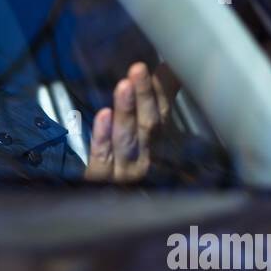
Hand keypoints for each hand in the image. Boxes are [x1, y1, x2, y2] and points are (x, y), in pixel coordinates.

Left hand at [85, 62, 170, 183]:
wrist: (106, 206)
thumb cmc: (127, 160)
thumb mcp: (144, 129)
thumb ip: (158, 97)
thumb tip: (170, 66)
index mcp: (156, 142)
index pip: (163, 112)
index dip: (160, 89)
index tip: (162, 64)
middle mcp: (145, 157)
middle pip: (148, 125)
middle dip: (144, 96)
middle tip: (139, 69)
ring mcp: (124, 171)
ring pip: (127, 140)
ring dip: (126, 112)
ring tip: (124, 86)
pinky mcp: (100, 180)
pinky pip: (102, 159)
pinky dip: (103, 138)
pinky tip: (102, 116)